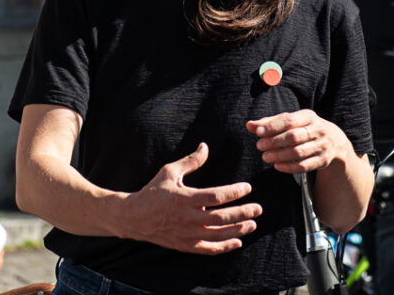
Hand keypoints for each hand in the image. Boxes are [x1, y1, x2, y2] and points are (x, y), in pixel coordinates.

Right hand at [122, 142, 260, 254]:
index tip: (247, 187)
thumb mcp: (169, 172)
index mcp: (184, 198)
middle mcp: (187, 218)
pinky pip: (208, 248)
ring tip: (252, 224)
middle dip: (242, 213)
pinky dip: (224, 247)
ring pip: (218, 235)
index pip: (215, 196)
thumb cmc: (153, 191)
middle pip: (221, 217)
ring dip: (238, 230)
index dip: (233, 192)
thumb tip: (205, 146)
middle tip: (258, 208)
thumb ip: (190, 161)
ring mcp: (187, 234)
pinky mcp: (185, 245)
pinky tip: (237, 242)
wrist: (135, 217)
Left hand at [247, 110, 350, 174]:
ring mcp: (322, 146)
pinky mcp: (323, 160)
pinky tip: (277, 166)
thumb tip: (249, 125)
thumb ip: (270, 123)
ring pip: (298, 152)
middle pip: (293, 136)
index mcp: (309, 116)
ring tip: (265, 157)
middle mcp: (318, 130)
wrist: (334, 140)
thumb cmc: (305, 128)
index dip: (272, 126)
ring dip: (279, 156)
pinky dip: (289, 167)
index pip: (289, 120)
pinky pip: (304, 166)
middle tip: (259, 146)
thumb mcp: (291, 121)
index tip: (257, 132)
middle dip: (274, 142)